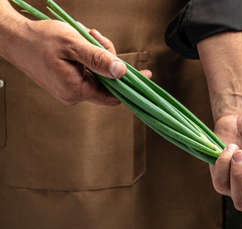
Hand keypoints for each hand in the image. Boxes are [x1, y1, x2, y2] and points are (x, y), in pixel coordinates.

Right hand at [3, 19, 150, 105]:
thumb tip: (122, 72)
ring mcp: (69, 90)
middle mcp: (73, 95)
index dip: (130, 85)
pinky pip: (87, 72)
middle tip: (98, 38)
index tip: (145, 76)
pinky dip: (88, 57)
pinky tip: (82, 43)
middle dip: (108, 58)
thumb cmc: (38, 40)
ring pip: (97, 74)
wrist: (12, 37)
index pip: (113, 96)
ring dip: (97, 54)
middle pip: (106, 82)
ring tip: (86, 36)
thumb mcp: (74, 45)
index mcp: (76, 90)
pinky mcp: (66, 82)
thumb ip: (99, 59)